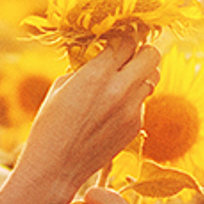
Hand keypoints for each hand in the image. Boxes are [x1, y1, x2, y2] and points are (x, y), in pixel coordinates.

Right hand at [19, 37, 159, 190]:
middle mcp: (120, 89)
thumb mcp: (61, 86)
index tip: (120, 36)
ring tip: (123, 80)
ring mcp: (132, 109)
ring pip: (153, 77)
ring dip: (141, 73)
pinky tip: (113, 109)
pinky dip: (133, 99)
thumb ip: (87, 67)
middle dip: (141, 50)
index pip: (126, 41)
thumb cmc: (50, 124)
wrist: (56, 167)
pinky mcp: (136, 126)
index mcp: (97, 74)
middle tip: (129, 54)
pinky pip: (143, 101)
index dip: (124, 36)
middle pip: (151, 54)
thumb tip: (103, 56)